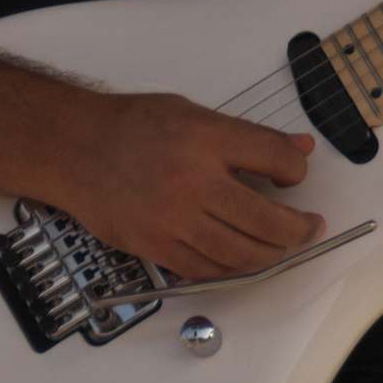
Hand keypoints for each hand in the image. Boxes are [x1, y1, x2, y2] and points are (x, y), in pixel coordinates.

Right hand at [49, 92, 322, 279]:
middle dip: (298, 229)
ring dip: (270, 255)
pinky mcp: (154, 246)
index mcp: (206, 139)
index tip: (296, 175)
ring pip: (239, 254)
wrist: (73, 149)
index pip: (275, 158)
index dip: (296, 170)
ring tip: (282, 247)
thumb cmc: (132, 126)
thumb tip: (299, 149)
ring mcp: (172, 220)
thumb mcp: (195, 113)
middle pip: (265, 220)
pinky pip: (204, 269)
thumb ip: (249, 136)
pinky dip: (230, 268)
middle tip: (309, 227)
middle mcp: (192, 182)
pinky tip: (240, 257)